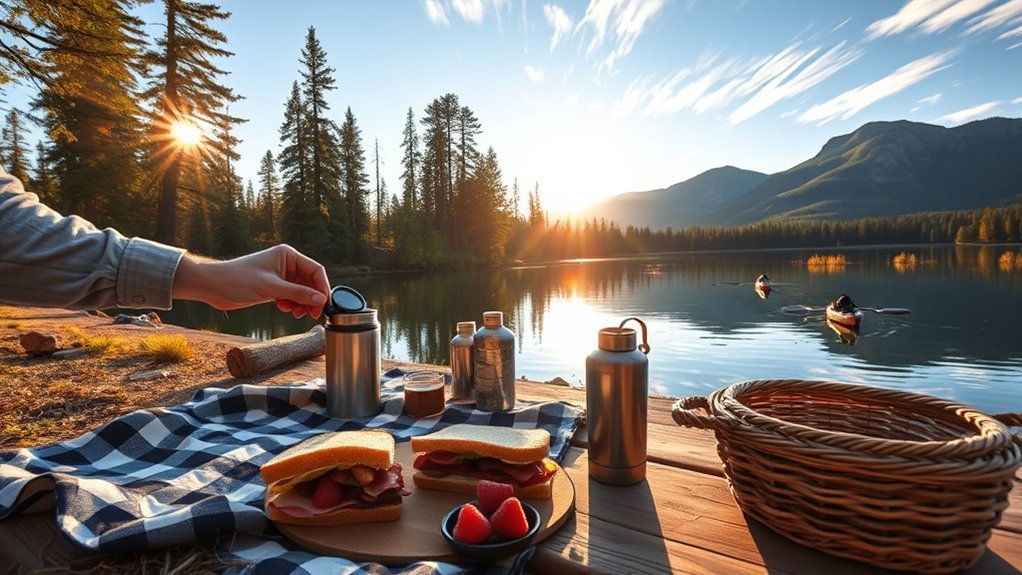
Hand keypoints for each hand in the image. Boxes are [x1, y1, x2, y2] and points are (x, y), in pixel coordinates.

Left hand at [173, 245, 330, 318]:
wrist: (213, 286)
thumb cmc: (238, 279)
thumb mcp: (271, 288)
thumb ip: (298, 293)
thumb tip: (320, 299)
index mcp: (288, 255)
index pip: (315, 270)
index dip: (322, 287)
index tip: (324, 304)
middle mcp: (286, 264)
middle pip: (310, 282)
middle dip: (312, 298)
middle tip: (312, 314)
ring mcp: (280, 275)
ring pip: (302, 291)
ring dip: (302, 303)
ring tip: (295, 313)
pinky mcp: (273, 287)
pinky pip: (291, 296)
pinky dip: (292, 304)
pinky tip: (285, 309)